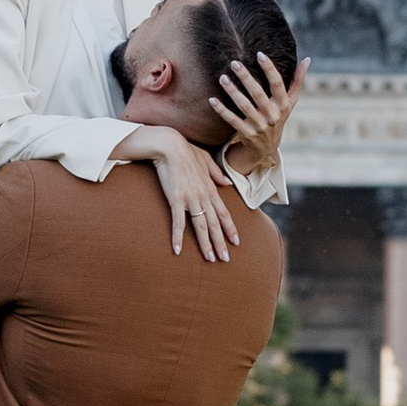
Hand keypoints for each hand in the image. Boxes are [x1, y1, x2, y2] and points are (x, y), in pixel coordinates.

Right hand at [115, 122, 236, 261]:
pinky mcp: (176, 199)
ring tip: (210, 259)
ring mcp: (191, 199)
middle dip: (221, 243)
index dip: (230, 229)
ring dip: (206, 244)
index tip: (236, 242)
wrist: (170, 146)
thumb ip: (217, 174)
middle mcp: (204, 196)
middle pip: (215, 224)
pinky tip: (177, 250)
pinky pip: (178, 222)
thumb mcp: (206, 160)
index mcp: (211, 188)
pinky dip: (178, 237)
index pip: (224, 213)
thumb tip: (228, 183)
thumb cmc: (186, 151)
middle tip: (225, 259)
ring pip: (201, 226)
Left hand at [211, 47, 308, 175]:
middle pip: (258, 93)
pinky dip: (222, 110)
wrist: (267, 147)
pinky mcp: (247, 133)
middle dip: (246, 77)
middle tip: (234, 63)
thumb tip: (308, 60)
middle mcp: (272, 115)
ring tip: (222, 78)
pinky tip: (212, 99)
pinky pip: (232, 120)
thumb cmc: (278, 116)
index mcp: (283, 104)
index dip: (269, 69)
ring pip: (244, 106)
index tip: (259, 54)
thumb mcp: (290, 102)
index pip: (277, 83)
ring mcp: (259, 125)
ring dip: (232, 91)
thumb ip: (297, 81)